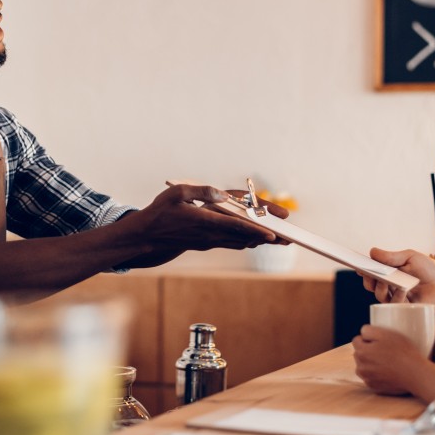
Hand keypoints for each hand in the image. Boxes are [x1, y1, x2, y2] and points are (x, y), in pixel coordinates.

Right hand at [123, 184, 280, 256]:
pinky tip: (258, 239)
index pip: (233, 226)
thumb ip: (201, 191)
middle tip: (287, 240)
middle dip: (266, 238)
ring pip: (240, 242)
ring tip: (281, 240)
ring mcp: (209, 241)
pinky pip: (231, 242)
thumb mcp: (176, 193)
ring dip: (260, 241)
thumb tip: (222, 193)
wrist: (147, 237)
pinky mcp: (207, 243)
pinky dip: (246, 241)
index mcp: (203, 221)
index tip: (271, 233)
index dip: (254, 229)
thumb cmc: (160, 212)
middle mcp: (209, 234)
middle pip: (243, 236)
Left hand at [351, 324, 425, 395]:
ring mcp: (368, 379)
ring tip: (387, 362)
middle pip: (359, 354)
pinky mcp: (375, 388)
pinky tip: (388, 372)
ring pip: (364, 367)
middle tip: (385, 351)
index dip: (368, 339)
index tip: (380, 341)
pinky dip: (377, 374)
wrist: (415, 374)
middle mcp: (361, 368)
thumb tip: (362, 334)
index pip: (357, 341)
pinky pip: (371, 377)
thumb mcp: (386, 333)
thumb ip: (368, 330)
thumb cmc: (402, 352)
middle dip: (368, 351)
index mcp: (361, 353)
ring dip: (371, 363)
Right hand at [361, 248, 434, 311]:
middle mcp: (388, 285)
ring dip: (381, 288)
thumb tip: (372, 252)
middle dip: (368, 279)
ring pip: (379, 295)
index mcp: (388, 272)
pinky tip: (402, 290)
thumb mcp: (410, 257)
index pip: (370, 271)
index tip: (358, 265)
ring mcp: (394, 297)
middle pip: (369, 284)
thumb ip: (392, 256)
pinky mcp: (403, 308)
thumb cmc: (428, 270)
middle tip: (371, 273)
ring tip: (388, 281)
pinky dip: (396, 296)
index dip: (362, 268)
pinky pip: (393, 304)